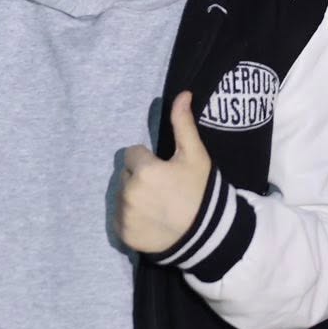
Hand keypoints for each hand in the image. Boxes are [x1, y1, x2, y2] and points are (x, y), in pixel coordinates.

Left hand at [117, 92, 213, 255]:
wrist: (207, 235)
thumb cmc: (201, 190)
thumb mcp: (195, 155)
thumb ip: (183, 124)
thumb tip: (182, 93)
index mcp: (144, 170)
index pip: (133, 154)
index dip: (149, 160)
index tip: (165, 171)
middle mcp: (129, 192)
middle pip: (126, 175)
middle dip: (140, 178)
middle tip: (163, 189)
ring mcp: (125, 216)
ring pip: (122, 196)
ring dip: (135, 198)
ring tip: (158, 206)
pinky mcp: (124, 234)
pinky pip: (120, 219)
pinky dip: (131, 219)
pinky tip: (151, 221)